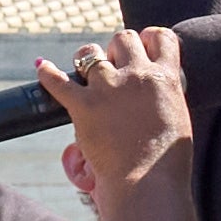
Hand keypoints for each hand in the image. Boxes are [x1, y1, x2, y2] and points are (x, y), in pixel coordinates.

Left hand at [35, 23, 191, 190]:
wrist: (147, 183)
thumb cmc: (167, 162)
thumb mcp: (178, 119)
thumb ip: (166, 99)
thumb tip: (157, 96)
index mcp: (166, 79)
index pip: (161, 38)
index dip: (150, 38)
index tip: (145, 45)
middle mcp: (137, 75)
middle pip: (122, 38)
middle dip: (117, 48)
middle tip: (115, 64)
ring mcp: (108, 88)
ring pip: (89, 53)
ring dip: (87, 59)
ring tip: (85, 71)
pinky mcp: (83, 105)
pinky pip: (57, 81)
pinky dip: (47, 73)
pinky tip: (42, 68)